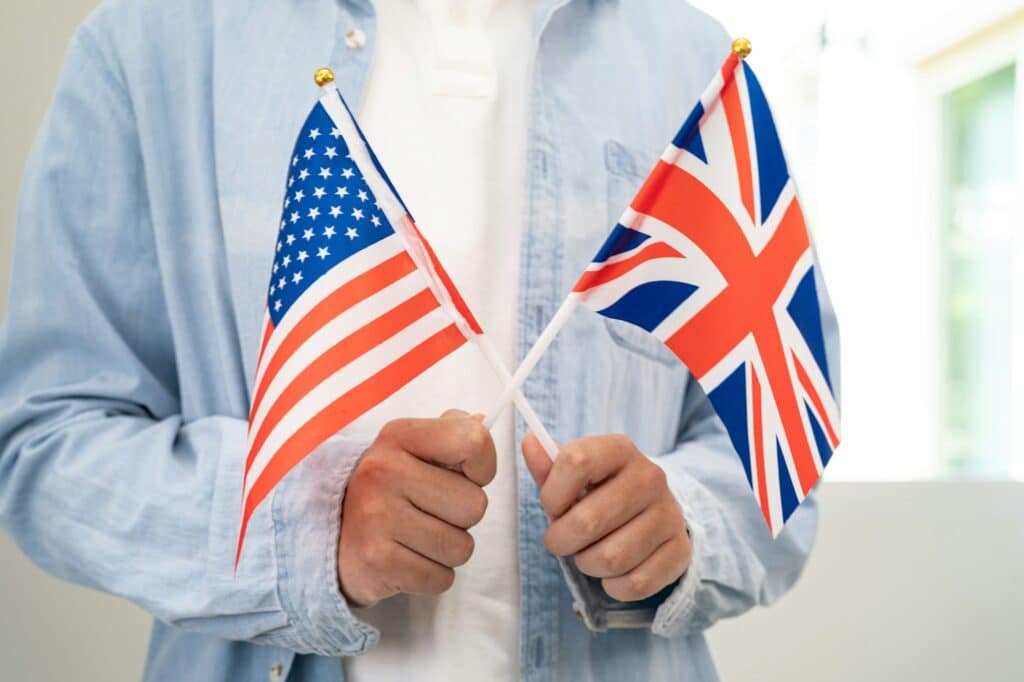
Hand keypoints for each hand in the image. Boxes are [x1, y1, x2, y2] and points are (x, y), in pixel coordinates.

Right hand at [338, 410, 495, 606]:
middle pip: (475, 504)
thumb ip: (451, 433)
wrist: (331, 534)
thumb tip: (484, 422)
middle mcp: (384, 471)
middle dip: (462, 517)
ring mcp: (377, 516)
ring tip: (418, 537)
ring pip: (462, 547)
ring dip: (449, 549)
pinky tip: (408, 559)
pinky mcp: (377, 560)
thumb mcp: (412, 449)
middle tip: (431, 513)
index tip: (466, 476)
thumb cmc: (388, 489)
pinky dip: (433, 575)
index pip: (472, 441)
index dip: (483, 466)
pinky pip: (442, 578)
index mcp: (399, 436)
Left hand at [521, 433, 690, 601]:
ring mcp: (669, 514)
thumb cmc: (603, 491)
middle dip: (561, 540)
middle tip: (562, 540)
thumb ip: (549, 465)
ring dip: (587, 564)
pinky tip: (612, 572)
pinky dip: (614, 586)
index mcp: (619, 450)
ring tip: (588, 553)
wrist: (653, 510)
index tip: (552, 506)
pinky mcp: (679, 550)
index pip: (575, 462)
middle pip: (588, 521)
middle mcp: (650, 477)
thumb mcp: (576, 475)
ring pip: (611, 558)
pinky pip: (635, 583)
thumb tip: (529, 442)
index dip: (552, 493)